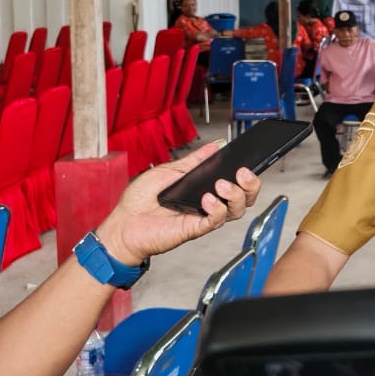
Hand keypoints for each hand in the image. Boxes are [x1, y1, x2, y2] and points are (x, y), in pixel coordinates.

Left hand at [98, 141, 260, 265]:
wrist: (123, 223)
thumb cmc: (139, 200)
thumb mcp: (168, 171)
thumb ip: (193, 161)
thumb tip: (213, 147)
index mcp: (204, 188)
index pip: (235, 182)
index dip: (247, 174)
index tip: (246, 161)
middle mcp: (208, 203)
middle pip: (245, 198)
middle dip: (251, 185)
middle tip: (242, 173)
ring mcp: (204, 216)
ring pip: (237, 210)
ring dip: (235, 195)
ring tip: (221, 185)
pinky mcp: (195, 228)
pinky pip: (216, 220)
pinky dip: (217, 208)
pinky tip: (207, 199)